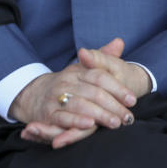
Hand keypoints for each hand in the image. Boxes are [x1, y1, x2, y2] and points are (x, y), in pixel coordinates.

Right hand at [12, 38, 138, 148]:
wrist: (34, 95)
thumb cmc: (67, 85)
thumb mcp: (83, 70)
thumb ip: (101, 58)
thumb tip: (119, 42)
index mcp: (78, 71)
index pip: (100, 77)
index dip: (118, 88)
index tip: (132, 100)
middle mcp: (67, 82)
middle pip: (94, 93)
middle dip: (113, 106)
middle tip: (128, 118)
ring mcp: (56, 97)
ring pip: (81, 105)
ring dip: (100, 115)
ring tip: (115, 122)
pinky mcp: (47, 113)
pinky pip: (62, 117)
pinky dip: (76, 122)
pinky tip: (90, 125)